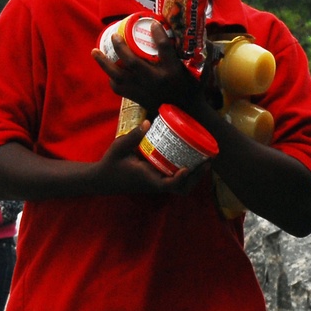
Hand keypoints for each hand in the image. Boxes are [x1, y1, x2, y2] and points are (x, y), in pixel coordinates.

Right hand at [89, 122, 204, 197]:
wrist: (103, 179)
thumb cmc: (111, 163)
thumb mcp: (119, 147)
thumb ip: (134, 135)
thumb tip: (149, 121)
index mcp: (147, 178)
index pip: (168, 184)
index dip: (181, 178)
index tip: (189, 168)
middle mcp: (155, 183)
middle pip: (182, 189)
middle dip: (196, 177)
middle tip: (207, 161)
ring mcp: (157, 184)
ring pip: (181, 187)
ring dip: (194, 177)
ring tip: (204, 162)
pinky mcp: (157, 180)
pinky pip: (176, 181)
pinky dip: (187, 175)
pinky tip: (191, 160)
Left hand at [93, 22, 203, 117]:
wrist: (183, 112)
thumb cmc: (186, 87)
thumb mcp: (189, 69)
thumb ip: (182, 51)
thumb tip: (172, 30)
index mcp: (171, 71)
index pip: (165, 49)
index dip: (158, 35)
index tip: (152, 23)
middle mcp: (154, 80)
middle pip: (134, 62)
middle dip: (121, 48)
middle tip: (114, 36)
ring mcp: (143, 90)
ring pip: (119, 76)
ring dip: (105, 63)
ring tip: (95, 51)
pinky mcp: (136, 97)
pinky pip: (118, 87)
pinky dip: (111, 78)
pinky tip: (108, 71)